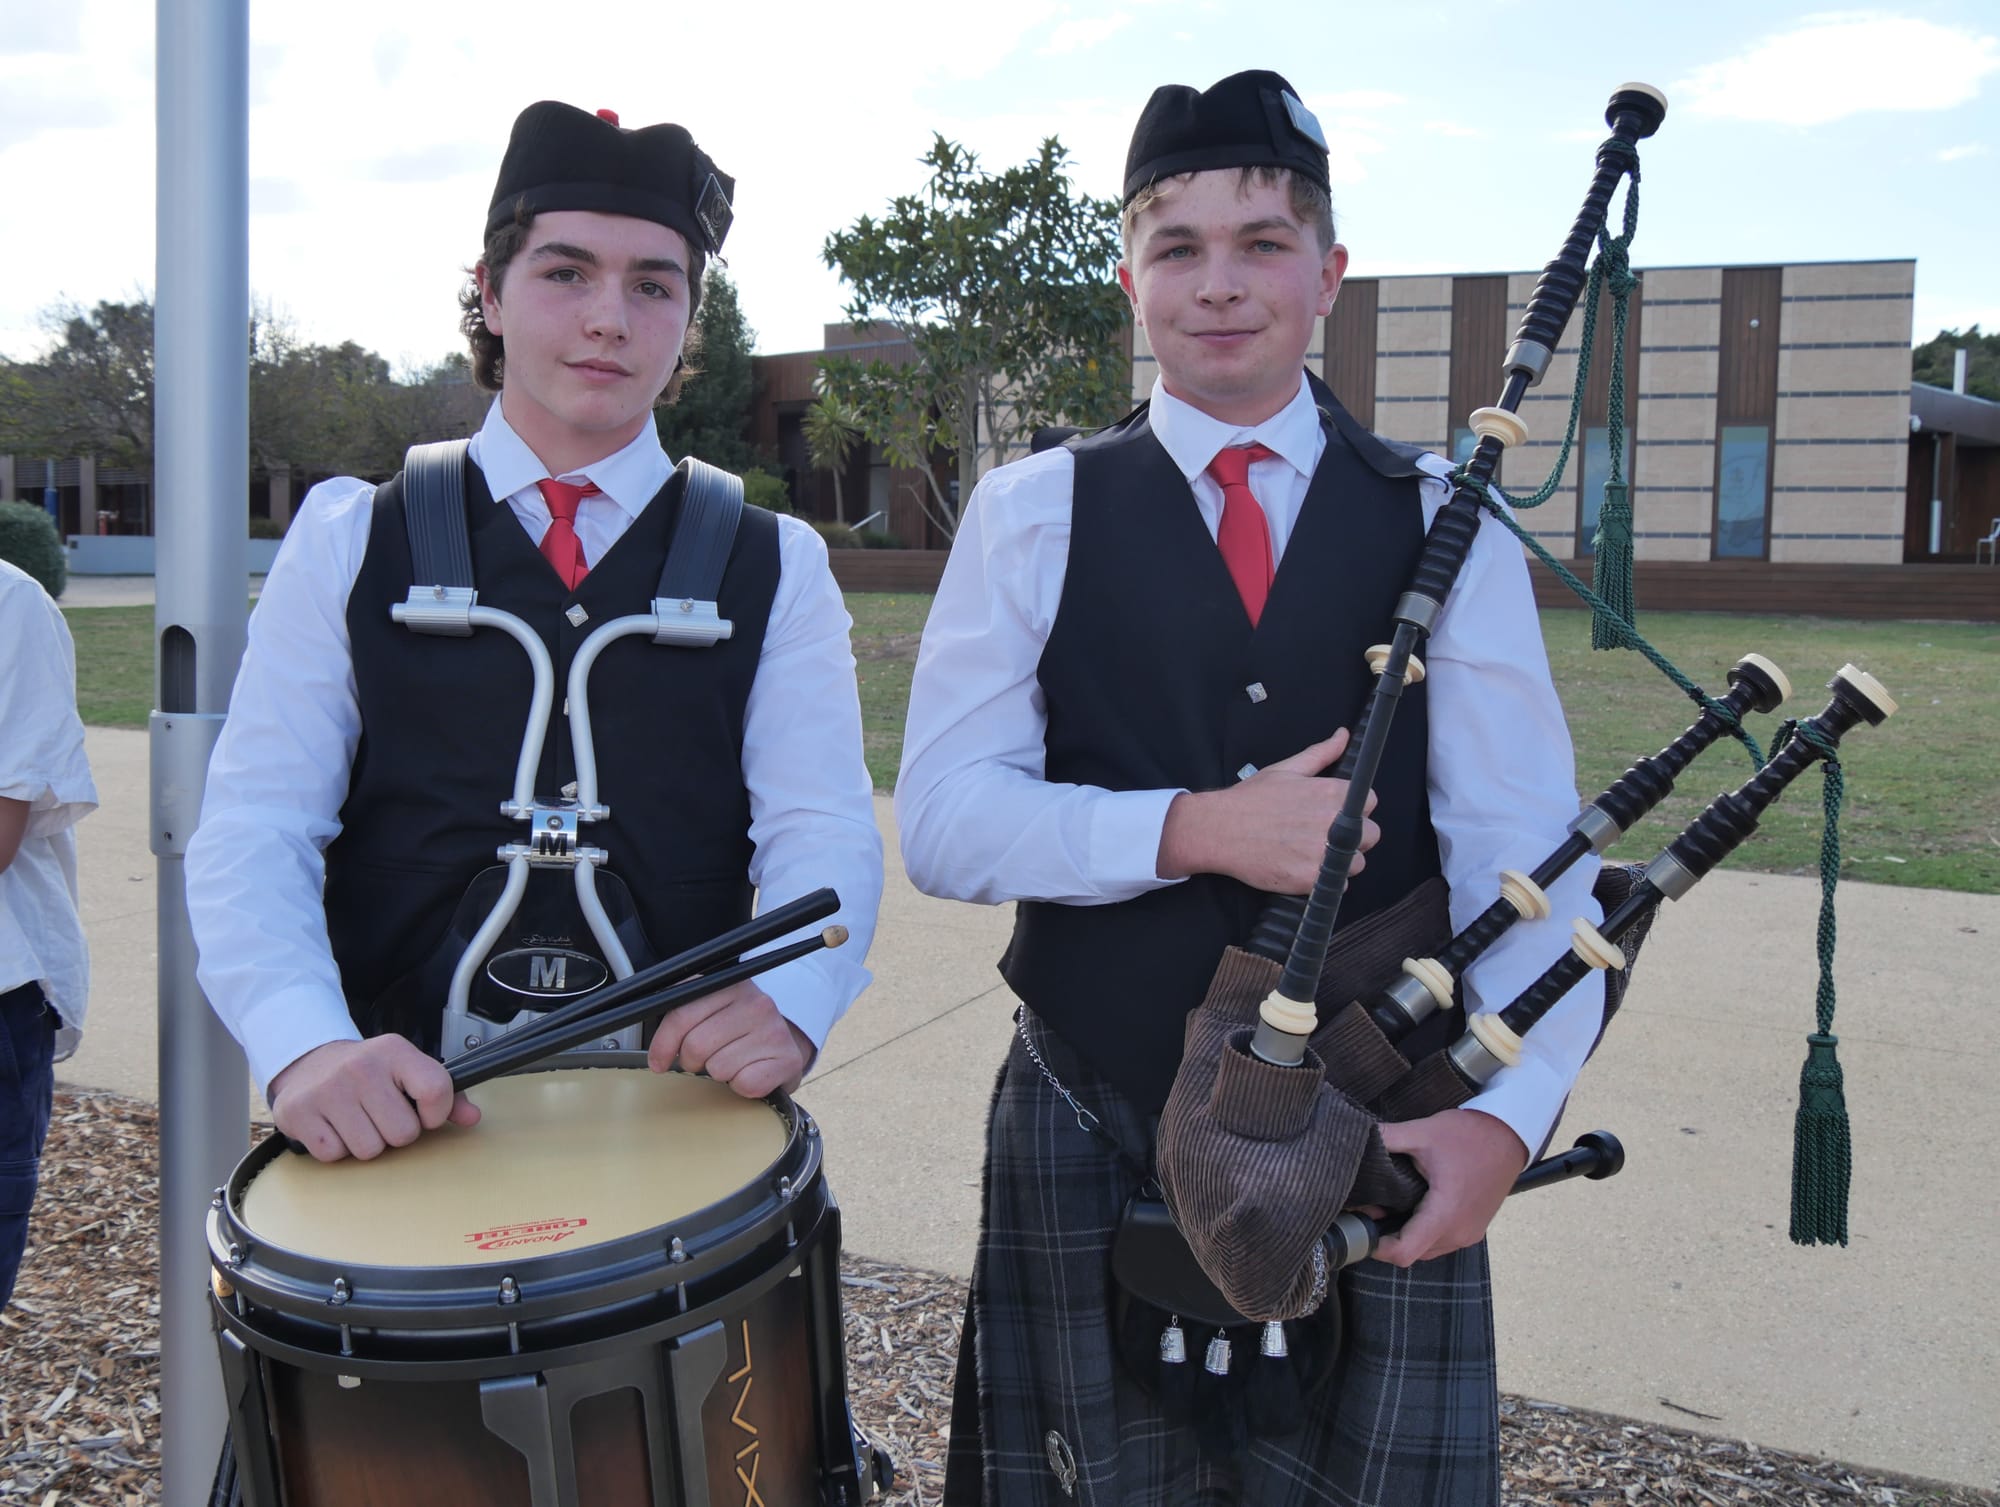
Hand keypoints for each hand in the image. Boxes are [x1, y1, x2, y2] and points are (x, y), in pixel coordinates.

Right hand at [268, 1036, 479, 1162]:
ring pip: (369, 1150)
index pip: (436, 1090)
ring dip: (366, 1143)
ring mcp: (328, 1090)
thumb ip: (444, 1094)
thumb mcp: (406, 1070)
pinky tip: (334, 1125)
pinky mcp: (300, 1113)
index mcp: (395, 1052)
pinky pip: (335, 1155)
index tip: (425, 1113)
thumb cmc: (367, 1072)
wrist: (308, 1062)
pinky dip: (336, 1148)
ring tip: (356, 1120)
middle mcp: (361, 1067)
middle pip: (403, 1133)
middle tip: (381, 1115)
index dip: (436, 1114)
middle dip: (396, 1133)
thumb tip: (471, 1118)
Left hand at [645, 980, 815, 1097]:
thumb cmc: (741, 1030)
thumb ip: (684, 1013)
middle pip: (696, 1045)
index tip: (658, 1062)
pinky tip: (748, 1073)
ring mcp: (774, 1031)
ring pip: (719, 1068)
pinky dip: (741, 1087)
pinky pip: (744, 1084)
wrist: (786, 1044)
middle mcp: (756, 1003)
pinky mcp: (786, 1060)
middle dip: (691, 1061)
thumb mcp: (713, 1009)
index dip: (663, 1044)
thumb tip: (654, 1048)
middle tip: (703, 1061)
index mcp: (731, 986)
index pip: (682, 1015)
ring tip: (731, 1063)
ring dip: (719, 1074)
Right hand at [1156, 729, 1379, 892]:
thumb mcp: (1286, 770)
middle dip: (1353, 836)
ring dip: (1339, 860)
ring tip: (1310, 852)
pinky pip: (1338, 883)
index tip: (1336, 813)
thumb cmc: (1250, 800)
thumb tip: (1343, 736)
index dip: (1355, 809)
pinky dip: (1323, 878)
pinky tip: (1302, 866)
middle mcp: (1333, 823)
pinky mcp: (1312, 879)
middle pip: (1371, 835)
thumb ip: (1321, 754)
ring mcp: (1323, 854)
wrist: (1219, 830)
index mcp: (1330, 793)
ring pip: (1355, 862)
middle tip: (1322, 835)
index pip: (1370, 802)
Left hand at [1370, 1108, 1528, 1267]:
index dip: (1377, 1247)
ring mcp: (1470, 1233)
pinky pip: (1443, 1240)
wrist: (1510, 1134)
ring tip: (1389, 1204)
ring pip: (1428, 1248)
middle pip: (1413, 1253)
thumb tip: (1355, 1137)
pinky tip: (1413, 1204)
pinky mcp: (1475, 1227)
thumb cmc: (1470, 1135)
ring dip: (1407, 1234)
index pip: (1404, 1253)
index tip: (1361, 1227)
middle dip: (1388, 1237)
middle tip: (1371, 1207)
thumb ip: (1387, 1138)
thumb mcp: (1423, 1132)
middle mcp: (1459, 1232)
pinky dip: (1425, 1230)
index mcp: (1445, 1214)